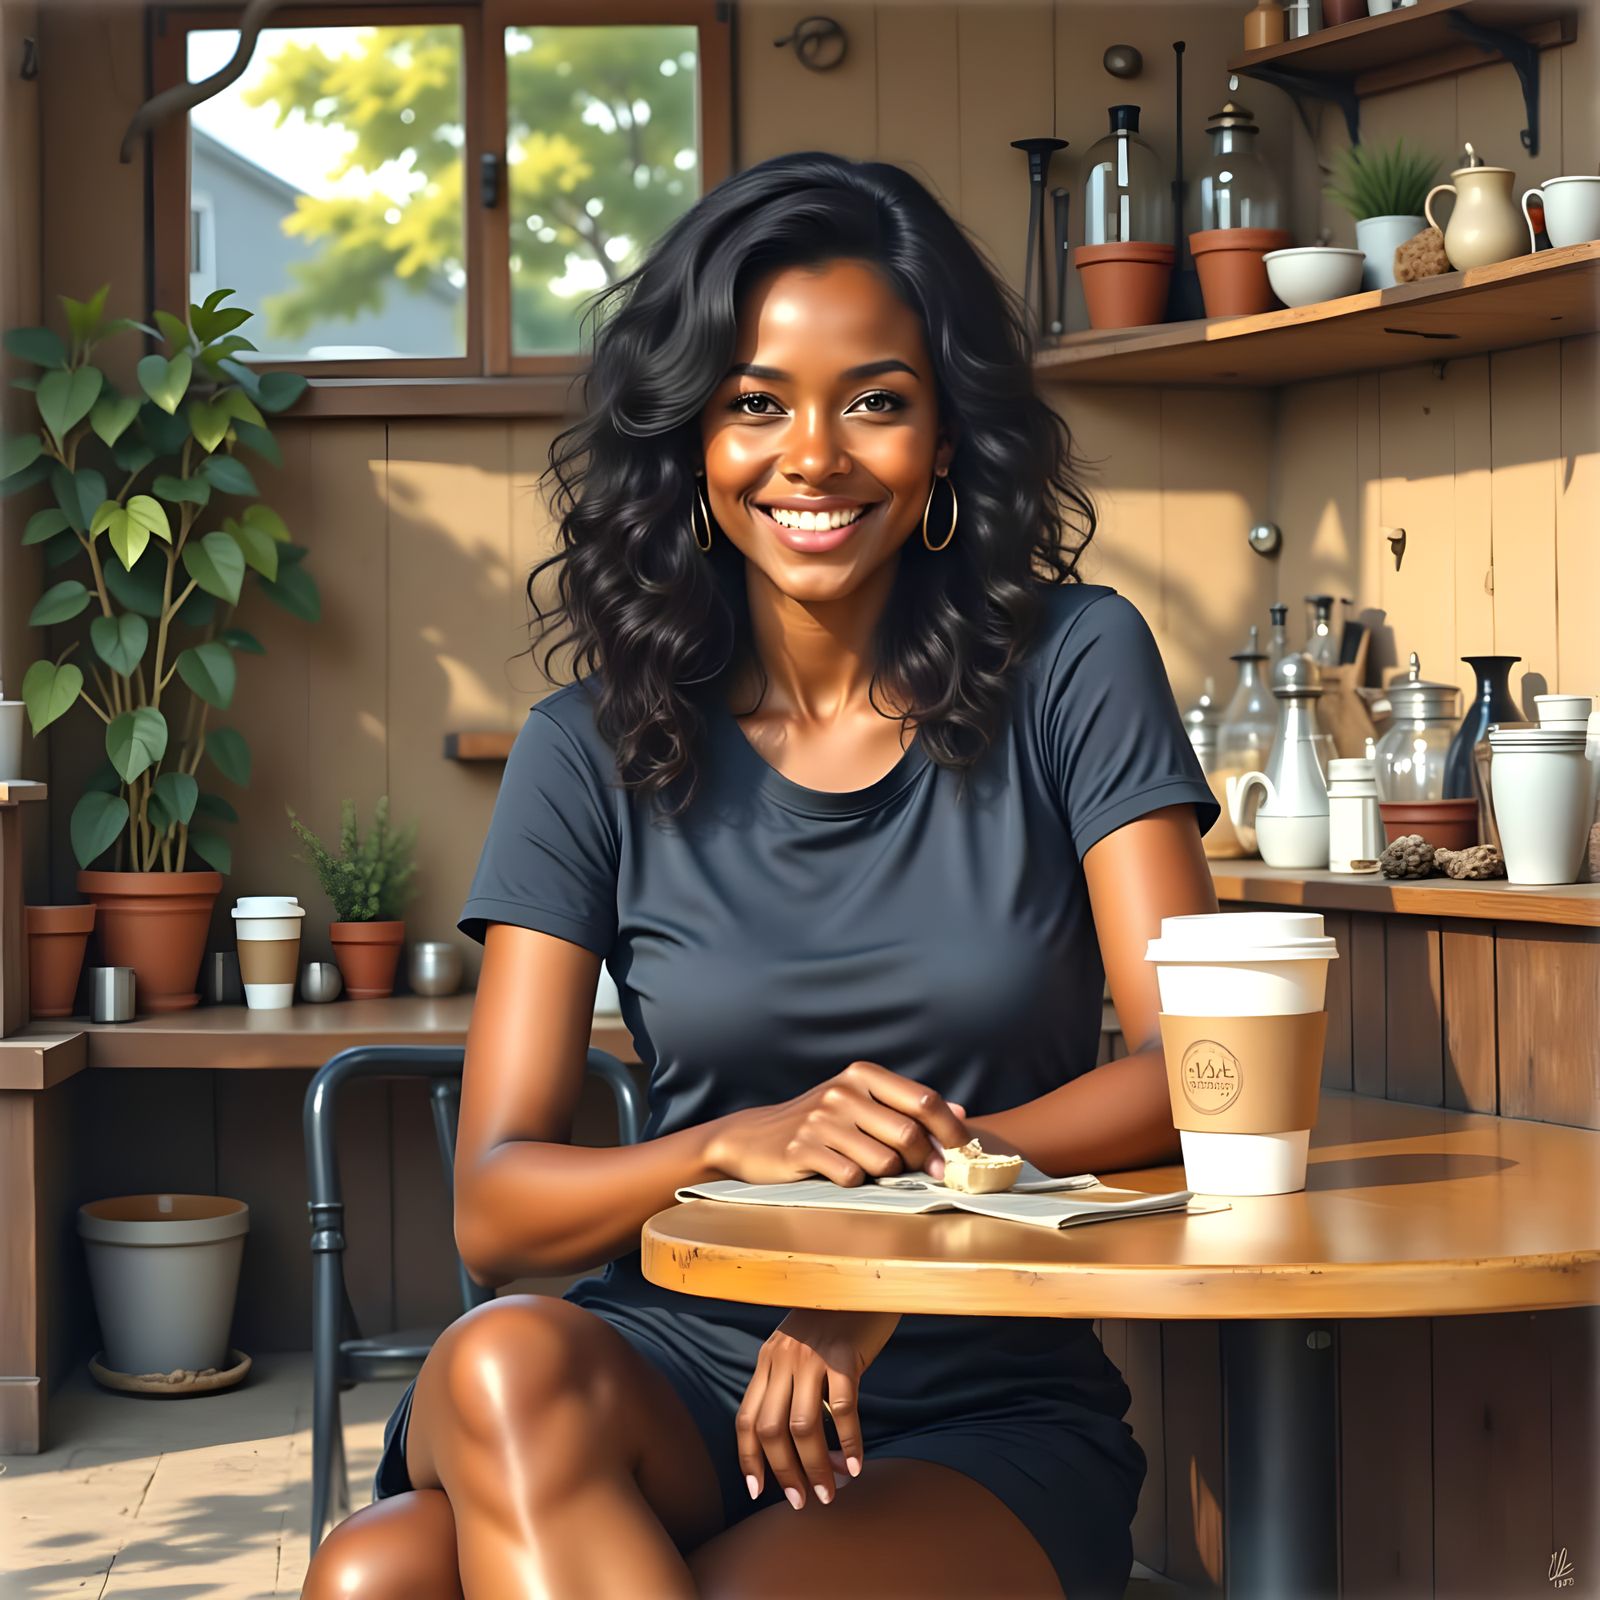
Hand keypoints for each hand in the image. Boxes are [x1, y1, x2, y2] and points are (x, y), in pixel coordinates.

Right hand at [704, 1060, 968, 1185]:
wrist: (754, 1138)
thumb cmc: (820, 1122)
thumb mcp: (863, 1104)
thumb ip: (908, 1107)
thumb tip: (960, 1113)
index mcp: (863, 1075)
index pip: (924, 1099)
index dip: (951, 1130)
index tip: (964, 1152)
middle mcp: (843, 1092)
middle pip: (909, 1134)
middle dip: (923, 1161)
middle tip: (925, 1173)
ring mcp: (821, 1120)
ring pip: (884, 1162)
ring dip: (886, 1174)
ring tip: (870, 1168)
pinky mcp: (803, 1149)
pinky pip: (852, 1177)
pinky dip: (854, 1181)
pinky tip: (840, 1173)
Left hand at [736, 1309, 899, 1509]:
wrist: (862, 1281)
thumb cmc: (832, 1322)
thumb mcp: (797, 1347)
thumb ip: (788, 1382)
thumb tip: (792, 1445)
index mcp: (767, 1359)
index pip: (746, 1419)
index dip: (749, 1459)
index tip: (759, 1491)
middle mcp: (782, 1358)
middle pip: (771, 1430)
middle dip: (785, 1473)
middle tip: (802, 1501)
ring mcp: (812, 1356)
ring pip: (804, 1426)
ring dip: (816, 1467)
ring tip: (831, 1491)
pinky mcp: (844, 1355)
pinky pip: (843, 1409)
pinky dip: (850, 1443)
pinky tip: (856, 1465)